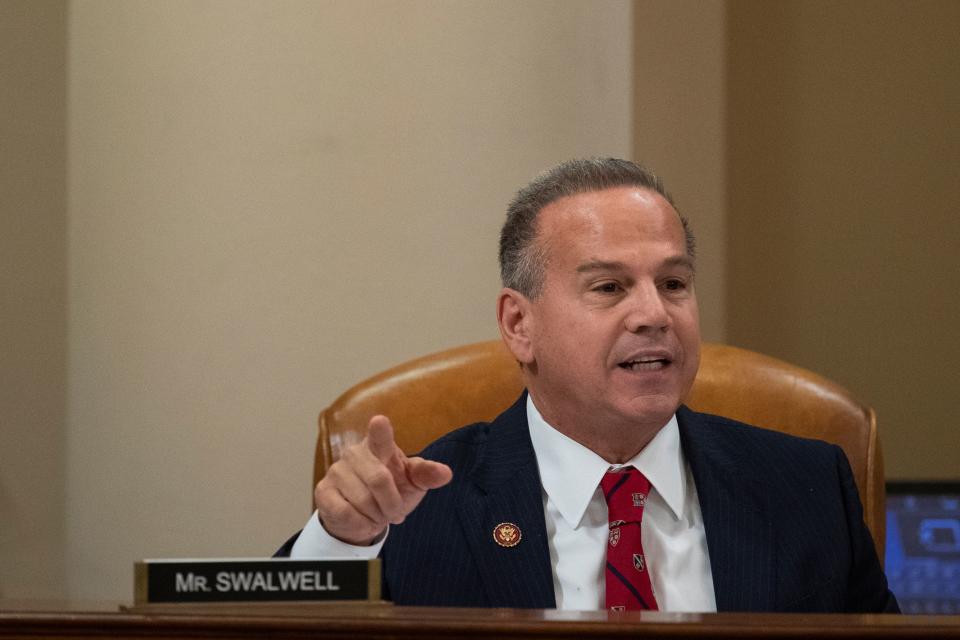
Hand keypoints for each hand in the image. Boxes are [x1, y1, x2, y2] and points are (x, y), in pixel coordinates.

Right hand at [314, 415, 452, 545]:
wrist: (364, 516)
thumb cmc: (391, 491)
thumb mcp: (413, 483)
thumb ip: (427, 475)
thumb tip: (445, 473)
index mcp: (379, 446)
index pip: (380, 435)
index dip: (380, 429)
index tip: (380, 421)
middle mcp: (355, 453)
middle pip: (379, 479)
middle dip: (392, 503)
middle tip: (396, 513)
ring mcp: (337, 471)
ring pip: (363, 500)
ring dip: (377, 515)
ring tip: (378, 514)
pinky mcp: (323, 491)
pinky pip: (345, 512)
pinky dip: (360, 523)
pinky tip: (362, 519)